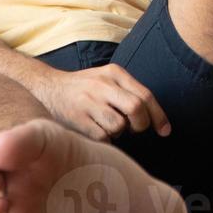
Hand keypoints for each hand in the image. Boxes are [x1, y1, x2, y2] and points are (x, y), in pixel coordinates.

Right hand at [29, 63, 170, 141]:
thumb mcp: (107, 79)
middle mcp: (102, 84)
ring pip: (119, 126)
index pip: (145, 95)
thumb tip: (155, 117)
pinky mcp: (76, 118)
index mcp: (114, 73)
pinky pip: (102, 137)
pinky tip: (96, 131)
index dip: (159, 116)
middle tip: (135, 129)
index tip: (165, 131)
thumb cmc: (85, 88)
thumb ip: (128, 92)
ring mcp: (88, 101)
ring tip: (109, 126)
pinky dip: (105, 139)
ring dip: (119, 132)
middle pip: (136, 108)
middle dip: (141, 125)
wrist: (47, 88)